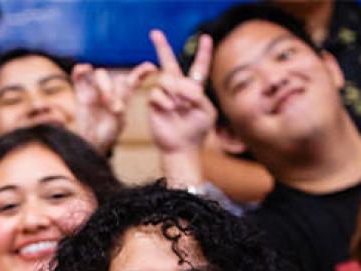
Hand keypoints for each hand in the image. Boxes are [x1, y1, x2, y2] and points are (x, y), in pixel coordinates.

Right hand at [72, 61, 155, 154]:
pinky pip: (79, 75)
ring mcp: (96, 90)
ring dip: (104, 86)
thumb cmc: (107, 136)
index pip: (134, 80)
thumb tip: (114, 102)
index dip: (142, 71)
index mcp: (123, 97)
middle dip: (117, 89)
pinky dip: (81, 70)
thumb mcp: (117, 124)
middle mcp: (110, 90)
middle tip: (116, 108)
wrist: (91, 144)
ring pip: (101, 75)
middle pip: (116, 78)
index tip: (152, 68)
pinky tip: (87, 68)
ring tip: (104, 100)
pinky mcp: (82, 93)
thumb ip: (117, 111)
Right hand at [146, 29, 215, 156]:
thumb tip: (180, 85)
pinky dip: (164, 100)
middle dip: (162, 47)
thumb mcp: (207, 112)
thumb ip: (198, 95)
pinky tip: (169, 110)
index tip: (206, 38)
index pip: (199, 68)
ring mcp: (165, 95)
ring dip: (173, 90)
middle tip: (154, 33)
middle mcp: (178, 89)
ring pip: (165, 78)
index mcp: (195, 89)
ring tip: (178, 106)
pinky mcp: (154, 103)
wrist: (181, 148)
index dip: (203, 53)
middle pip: (170, 63)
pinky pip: (156, 92)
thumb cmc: (196, 132)